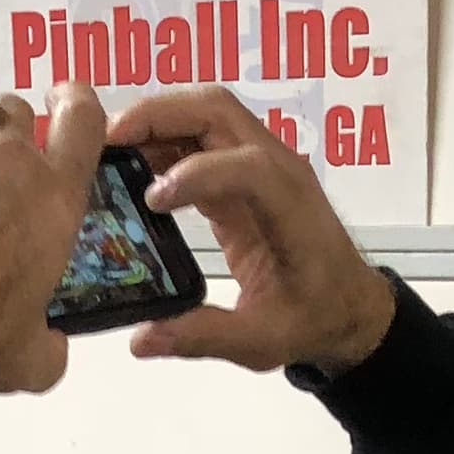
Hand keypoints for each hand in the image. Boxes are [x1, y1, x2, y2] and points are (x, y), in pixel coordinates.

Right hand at [106, 87, 396, 372]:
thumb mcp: (262, 341)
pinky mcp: (242, 172)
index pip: (247, 167)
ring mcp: (261, 163)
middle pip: (218, 112)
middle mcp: (278, 170)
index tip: (150, 201)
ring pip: (207, 113)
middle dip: (159, 116)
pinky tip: (129, 163)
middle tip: (105, 140)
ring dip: (157, 119)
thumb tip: (141, 339)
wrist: (348, 304)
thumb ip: (204, 336)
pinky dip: (162, 139)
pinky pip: (201, 137)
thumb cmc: (314, 317)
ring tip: (108, 146)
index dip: (195, 174)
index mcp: (290, 209)